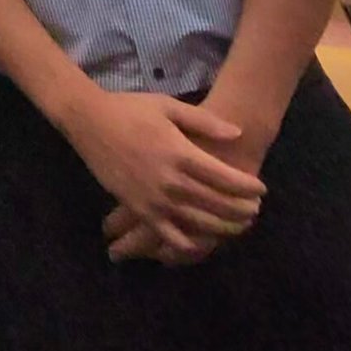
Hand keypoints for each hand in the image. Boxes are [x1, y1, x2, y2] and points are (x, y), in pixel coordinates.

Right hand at [63, 90, 264, 259]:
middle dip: (241, 210)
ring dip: (223, 228)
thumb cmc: (130, 109)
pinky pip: (167, 234)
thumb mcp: (168, 106)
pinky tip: (198, 243)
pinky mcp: (139, 208)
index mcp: (181, 154)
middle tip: (255, 211)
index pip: (225, 179)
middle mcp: (172, 181)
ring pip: (198, 223)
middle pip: (217, 204)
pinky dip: (186, 243)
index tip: (261, 189)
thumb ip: (204, 122)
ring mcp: (155, 199)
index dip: (247, 187)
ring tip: (238, 227)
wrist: (88, 120)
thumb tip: (237, 133)